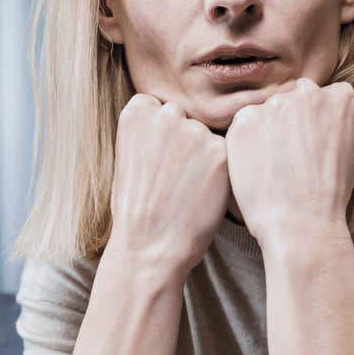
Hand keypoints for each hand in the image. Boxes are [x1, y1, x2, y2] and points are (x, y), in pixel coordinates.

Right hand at [105, 93, 230, 277]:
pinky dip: (218, 173)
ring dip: (203, 156)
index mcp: (137, 112)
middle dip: (183, 141)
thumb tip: (177, 118)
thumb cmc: (136, 208)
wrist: (149, 247)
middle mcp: (167, 114)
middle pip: (186, 118)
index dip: (160, 135)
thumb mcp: (128, 157)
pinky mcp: (221, 153)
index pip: (158, 107)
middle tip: (172, 176)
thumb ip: (151, 131)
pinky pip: (225, 155)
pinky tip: (202, 193)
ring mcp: (195, 132)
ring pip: (207, 136)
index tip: (154, 159)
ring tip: (186, 189)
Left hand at [224, 78, 353, 248]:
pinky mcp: (244, 120)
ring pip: (266, 112)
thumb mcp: (349, 150)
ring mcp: (274, 103)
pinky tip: (257, 168)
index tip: (312, 146)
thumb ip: (331, 123)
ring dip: (266, 131)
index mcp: (340, 97)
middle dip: (289, 123)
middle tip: (290, 158)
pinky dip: (246, 144)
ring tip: (273, 167)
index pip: (322, 98)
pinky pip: (243, 126)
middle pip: (292, 101)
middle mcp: (308, 92)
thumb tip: (315, 118)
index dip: (314, 125)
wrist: (301, 221)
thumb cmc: (329, 195)